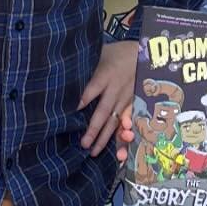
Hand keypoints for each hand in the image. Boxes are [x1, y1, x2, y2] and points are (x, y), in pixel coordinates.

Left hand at [78, 40, 138, 154]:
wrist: (144, 54)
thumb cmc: (116, 53)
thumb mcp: (100, 54)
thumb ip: (85, 65)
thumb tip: (62, 72)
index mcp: (106, 75)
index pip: (92, 90)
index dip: (82, 100)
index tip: (72, 112)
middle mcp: (116, 89)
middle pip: (103, 111)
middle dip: (94, 129)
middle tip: (84, 144)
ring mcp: (126, 99)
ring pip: (115, 121)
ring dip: (105, 138)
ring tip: (94, 152)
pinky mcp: (133, 105)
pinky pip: (126, 123)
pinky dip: (121, 136)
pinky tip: (117, 149)